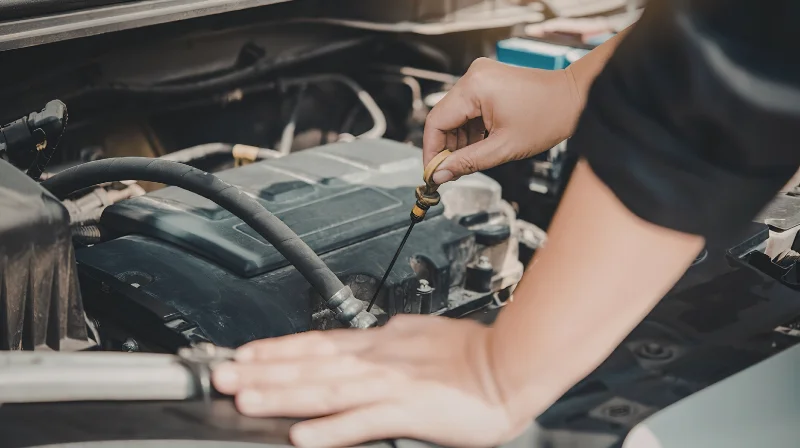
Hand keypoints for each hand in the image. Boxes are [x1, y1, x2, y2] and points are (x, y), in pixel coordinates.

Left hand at [212, 315, 527, 447]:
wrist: (509, 364)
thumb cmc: (469, 353)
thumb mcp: (418, 335)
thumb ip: (386, 340)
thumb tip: (366, 337)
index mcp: (378, 343)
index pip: (315, 343)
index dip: (275, 348)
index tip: (242, 352)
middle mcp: (376, 360)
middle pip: (309, 364)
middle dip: (261, 370)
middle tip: (220, 373)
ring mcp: (390, 384)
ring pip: (326, 389)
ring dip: (283, 394)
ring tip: (245, 399)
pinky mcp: (409, 410)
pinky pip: (364, 422)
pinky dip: (332, 430)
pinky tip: (302, 437)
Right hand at [423, 57, 581, 183]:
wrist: (576, 98)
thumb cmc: (548, 117)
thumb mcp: (503, 148)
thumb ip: (467, 162)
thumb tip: (440, 175)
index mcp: (474, 87)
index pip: (435, 122)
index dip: (431, 151)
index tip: (432, 173)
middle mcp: (473, 76)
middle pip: (444, 118)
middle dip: (446, 148)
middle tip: (449, 173)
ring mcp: (481, 77)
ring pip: (456, 115)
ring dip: (459, 140)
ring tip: (469, 161)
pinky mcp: (488, 82)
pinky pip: (469, 109)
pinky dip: (470, 130)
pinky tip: (479, 146)